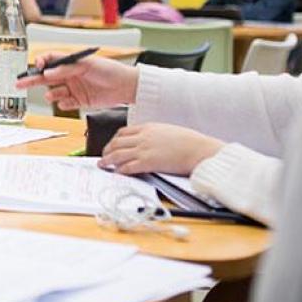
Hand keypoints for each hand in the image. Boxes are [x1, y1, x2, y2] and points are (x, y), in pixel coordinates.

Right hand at [17, 54, 137, 111]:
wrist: (127, 87)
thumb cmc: (110, 70)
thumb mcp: (87, 65)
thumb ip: (67, 69)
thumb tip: (48, 72)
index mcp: (71, 62)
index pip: (50, 60)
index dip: (41, 62)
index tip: (37, 66)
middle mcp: (70, 75)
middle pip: (46, 77)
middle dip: (32, 80)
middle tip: (19, 84)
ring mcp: (74, 88)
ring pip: (55, 92)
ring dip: (51, 95)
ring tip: (51, 96)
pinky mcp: (79, 101)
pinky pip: (66, 103)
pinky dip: (64, 104)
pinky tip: (68, 102)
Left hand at [101, 123, 223, 175]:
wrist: (199, 149)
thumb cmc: (190, 141)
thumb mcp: (168, 131)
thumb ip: (155, 135)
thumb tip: (150, 141)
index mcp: (148, 127)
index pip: (124, 132)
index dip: (114, 139)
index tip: (112, 144)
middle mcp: (143, 137)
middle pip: (117, 142)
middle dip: (107, 149)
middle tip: (103, 155)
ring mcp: (144, 149)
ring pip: (118, 154)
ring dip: (108, 160)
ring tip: (102, 164)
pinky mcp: (148, 162)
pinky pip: (128, 166)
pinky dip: (120, 170)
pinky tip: (117, 173)